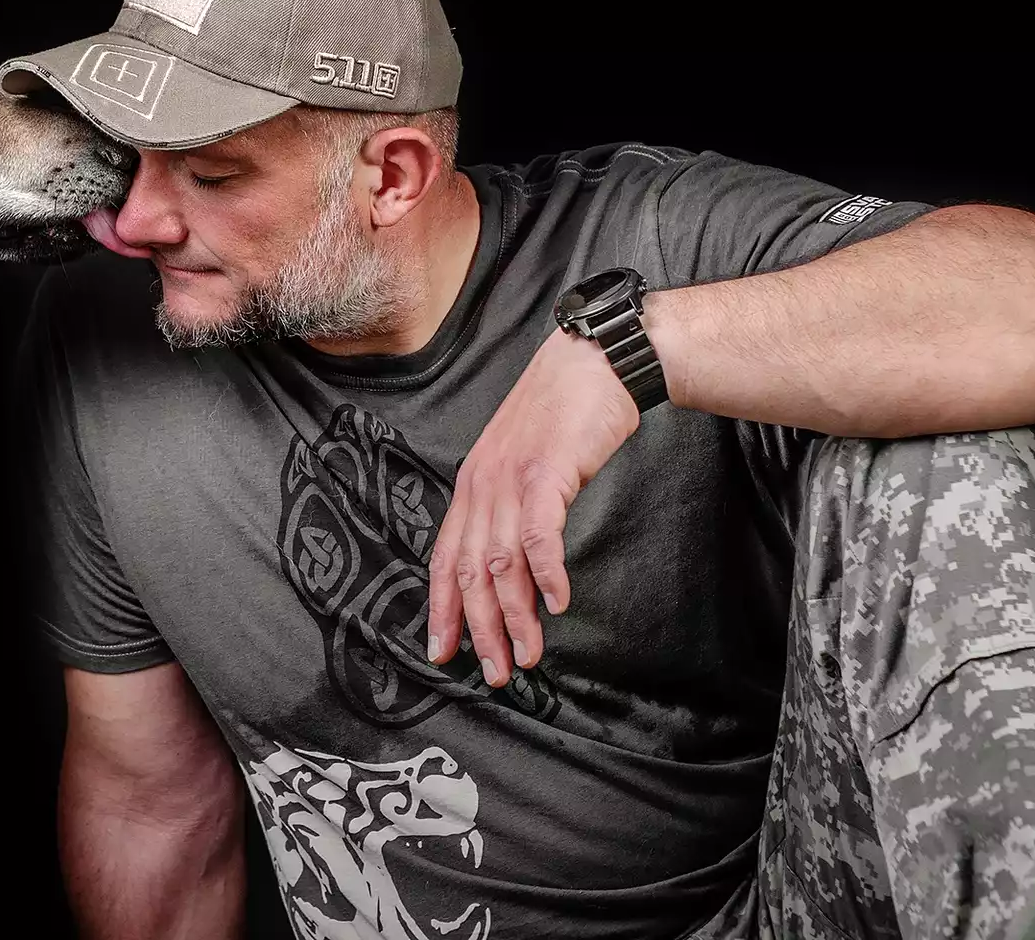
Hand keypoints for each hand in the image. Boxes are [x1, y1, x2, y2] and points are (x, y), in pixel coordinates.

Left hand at [426, 328, 641, 685]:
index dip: (441, 608)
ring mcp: (511, 479)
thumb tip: (518, 569)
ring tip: (529, 655)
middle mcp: (481, 485)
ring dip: (516, 617)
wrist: (593, 362)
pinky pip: (538, 536)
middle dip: (479, 629)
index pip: (445, 558)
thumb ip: (513, 511)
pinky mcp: (546, 472)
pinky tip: (558, 603)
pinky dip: (547, 574)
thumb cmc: (563, 415)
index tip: (443, 652)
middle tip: (494, 672)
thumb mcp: (524, 464)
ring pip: (501, 564)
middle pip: (470, 572)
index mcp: (471, 486)